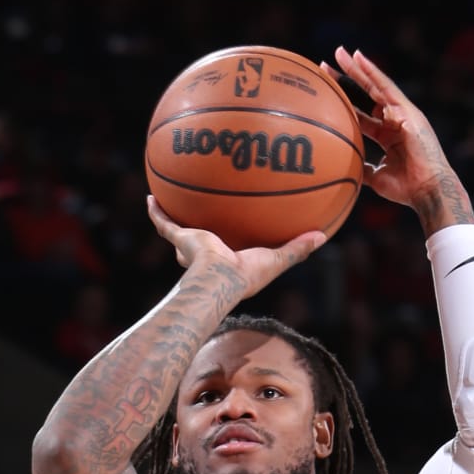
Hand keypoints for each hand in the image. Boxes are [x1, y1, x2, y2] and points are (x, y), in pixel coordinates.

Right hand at [146, 197, 327, 302]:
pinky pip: (164, 222)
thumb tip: (323, 235)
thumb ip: (297, 249)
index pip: (226, 253)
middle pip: (198, 243)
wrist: (219, 278)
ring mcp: (189, 248)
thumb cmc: (247, 276)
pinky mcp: (180, 238)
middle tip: (200, 219)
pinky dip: (156, 211)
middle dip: (195, 235)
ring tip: (169, 202)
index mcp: (226, 263)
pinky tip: (150, 196)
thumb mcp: (277, 259)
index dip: (228, 245)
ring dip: (173, 220)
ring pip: (178, 232)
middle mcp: (204, 257)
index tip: (232, 237)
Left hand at [329, 47, 467, 228]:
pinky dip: (372, 72)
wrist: (428, 190)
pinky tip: (359, 59)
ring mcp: (402, 113)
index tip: (326, 91)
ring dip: (358, 68)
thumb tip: (344, 166)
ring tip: (341, 53)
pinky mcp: (407, 111)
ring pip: (376, 85)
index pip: (362, 113)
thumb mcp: (377, 177)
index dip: (345, 102)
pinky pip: (386, 87)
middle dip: (349, 78)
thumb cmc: (407, 188)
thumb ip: (362, 167)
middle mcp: (395, 119)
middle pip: (367, 94)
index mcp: (388, 134)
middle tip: (327, 62)